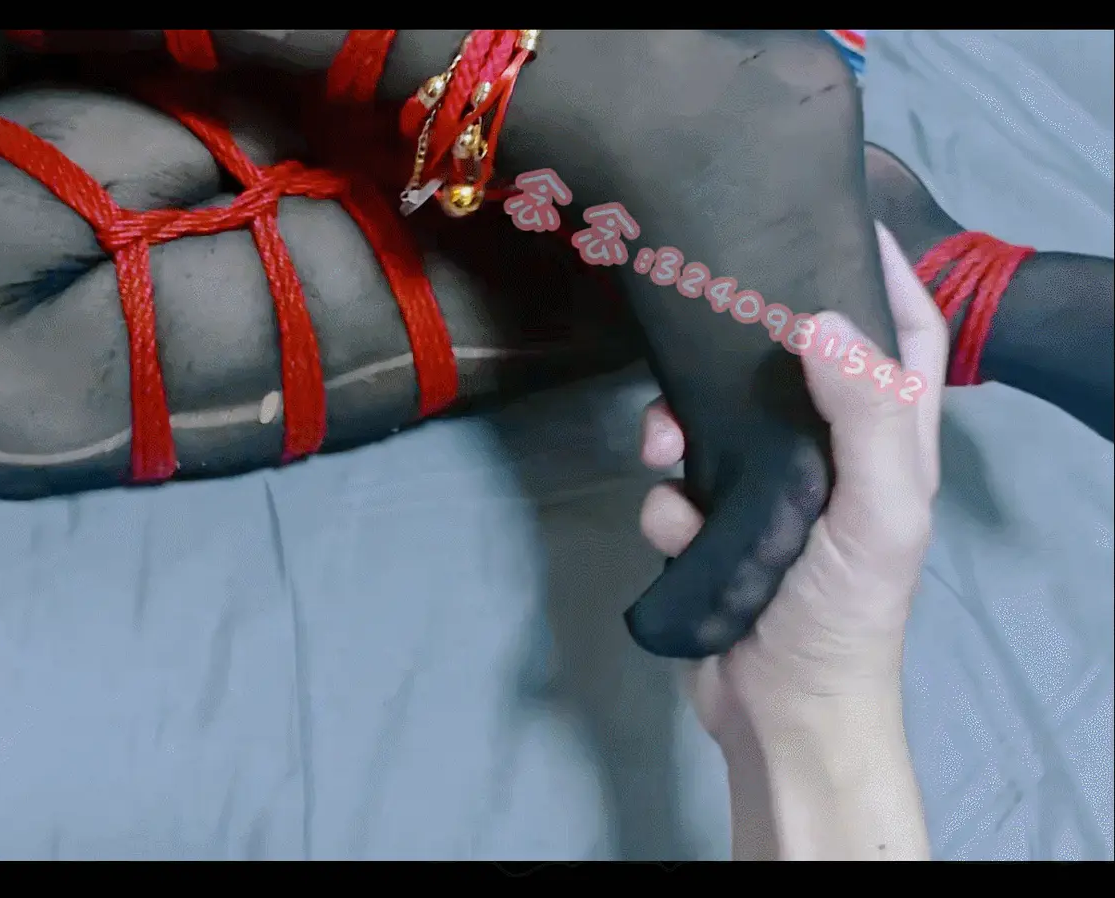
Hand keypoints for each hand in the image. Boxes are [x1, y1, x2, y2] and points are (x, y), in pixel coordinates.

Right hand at [638, 223, 949, 740]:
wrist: (781, 711)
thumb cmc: (845, 610)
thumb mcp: (877, 510)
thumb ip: (862, 412)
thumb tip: (817, 318)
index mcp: (890, 445)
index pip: (906, 339)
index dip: (887, 275)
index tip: (840, 218)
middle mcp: (831, 457)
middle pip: (791, 366)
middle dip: (741, 347)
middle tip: (700, 315)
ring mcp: (768, 493)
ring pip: (713, 421)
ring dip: (677, 430)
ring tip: (660, 451)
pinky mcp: (714, 528)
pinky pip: (677, 486)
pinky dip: (668, 504)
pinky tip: (676, 530)